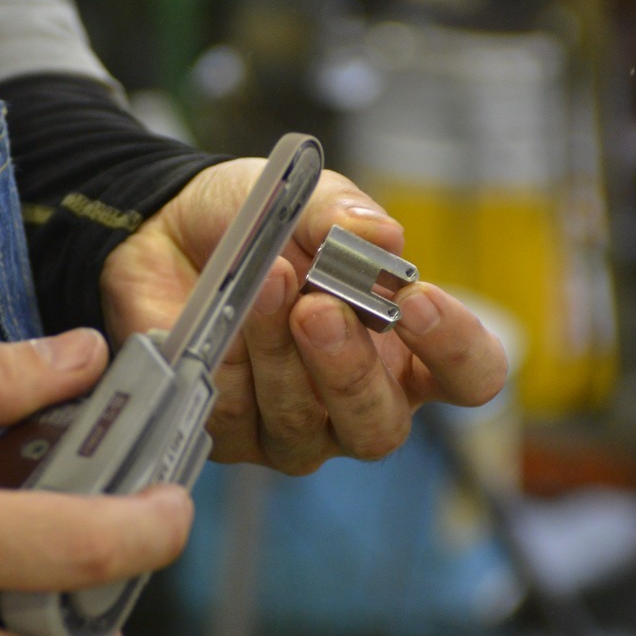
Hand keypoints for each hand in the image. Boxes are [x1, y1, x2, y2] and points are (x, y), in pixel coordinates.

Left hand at [101, 160, 508, 474]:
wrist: (166, 229)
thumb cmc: (260, 224)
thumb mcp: (306, 199)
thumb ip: (344, 217)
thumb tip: (383, 240)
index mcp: (408, 350)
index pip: (468, 375)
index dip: (455, 349)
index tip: (417, 301)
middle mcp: (359, 402)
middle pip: (381, 426)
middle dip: (349, 368)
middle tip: (318, 308)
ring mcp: (295, 430)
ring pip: (300, 423)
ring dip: (279, 352)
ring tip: (263, 283)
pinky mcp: (230, 436)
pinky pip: (233, 417)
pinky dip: (228, 360)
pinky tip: (220, 316)